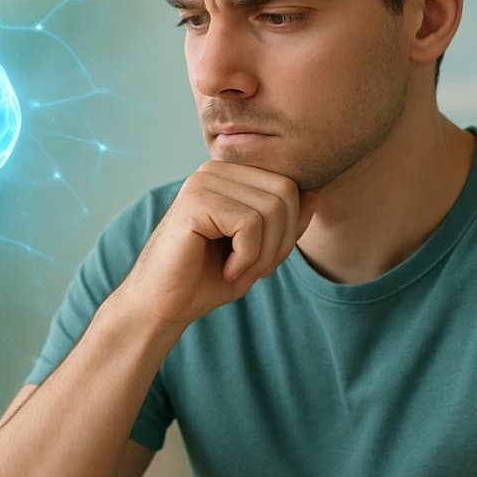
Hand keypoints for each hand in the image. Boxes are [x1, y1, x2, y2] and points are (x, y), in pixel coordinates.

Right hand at [114, 162, 316, 328]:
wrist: (162, 306)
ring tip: (237, 271)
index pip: (289, 187)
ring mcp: (203, 181)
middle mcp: (215, 170)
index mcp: (229, 175)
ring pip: (272, 209)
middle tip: (253, 270)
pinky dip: (247, 258)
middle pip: (286, 193)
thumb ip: (286, 224)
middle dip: (281, 241)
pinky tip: (226, 270)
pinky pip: (250, 224)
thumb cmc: (206, 279)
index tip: (260, 261)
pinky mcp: (195, 201)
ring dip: (264, 253)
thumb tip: (314, 195)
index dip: (288, 231)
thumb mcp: (260, 251)